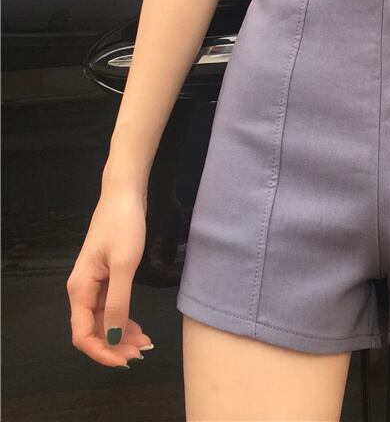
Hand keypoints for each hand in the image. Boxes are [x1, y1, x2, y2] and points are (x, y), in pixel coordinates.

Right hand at [66, 185, 153, 367]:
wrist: (125, 195)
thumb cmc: (123, 224)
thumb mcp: (124, 264)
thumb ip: (119, 302)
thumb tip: (114, 337)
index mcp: (80, 289)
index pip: (83, 334)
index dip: (102, 352)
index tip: (125, 360)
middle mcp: (83, 289)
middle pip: (94, 330)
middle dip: (115, 346)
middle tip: (142, 352)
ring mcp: (95, 283)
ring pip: (105, 320)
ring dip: (121, 335)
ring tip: (144, 343)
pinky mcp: (107, 276)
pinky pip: (112, 307)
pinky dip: (124, 319)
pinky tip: (138, 327)